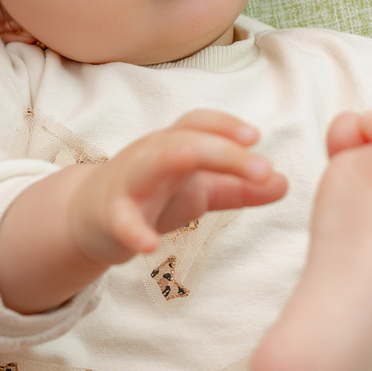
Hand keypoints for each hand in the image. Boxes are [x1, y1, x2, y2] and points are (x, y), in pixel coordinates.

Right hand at [67, 109, 286, 265]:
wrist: (88, 216)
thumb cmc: (149, 195)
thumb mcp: (197, 189)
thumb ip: (238, 187)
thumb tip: (284, 181)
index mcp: (171, 146)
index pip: (197, 123)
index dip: (225, 126)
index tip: (257, 138)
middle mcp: (149, 156)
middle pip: (184, 140)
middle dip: (223, 150)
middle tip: (263, 169)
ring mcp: (128, 184)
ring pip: (152, 163)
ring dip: (188, 167)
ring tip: (223, 186)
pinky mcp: (110, 217)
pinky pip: (120, 220)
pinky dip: (134, 231)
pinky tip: (150, 247)